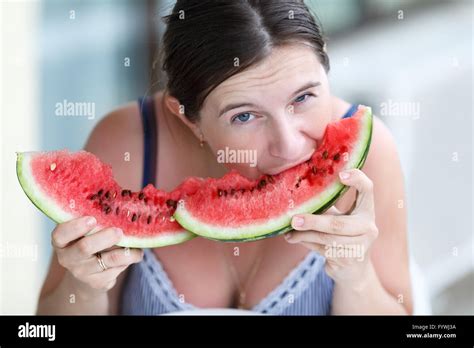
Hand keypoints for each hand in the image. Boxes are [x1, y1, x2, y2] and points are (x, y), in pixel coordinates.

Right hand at [51, 216, 143, 294]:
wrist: (87, 274)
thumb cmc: (88, 241)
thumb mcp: (84, 231)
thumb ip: (94, 219)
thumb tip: (120, 202)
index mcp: (61, 241)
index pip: (60, 234)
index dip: (75, 227)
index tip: (92, 219)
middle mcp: (68, 258)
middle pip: (85, 247)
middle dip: (105, 237)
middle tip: (119, 231)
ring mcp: (82, 272)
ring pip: (109, 260)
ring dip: (126, 251)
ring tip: (136, 244)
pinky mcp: (98, 283)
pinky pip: (117, 270)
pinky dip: (129, 260)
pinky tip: (134, 254)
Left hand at [285, 168, 378, 284]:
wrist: (353, 269)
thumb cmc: (342, 235)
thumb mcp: (338, 217)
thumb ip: (326, 206)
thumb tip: (297, 195)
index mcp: (367, 211)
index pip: (368, 190)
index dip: (358, 179)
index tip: (340, 174)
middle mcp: (368, 228)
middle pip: (337, 223)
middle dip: (313, 222)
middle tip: (294, 220)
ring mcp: (360, 246)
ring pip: (327, 239)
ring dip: (304, 235)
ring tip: (289, 231)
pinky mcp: (349, 260)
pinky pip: (323, 250)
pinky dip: (306, 243)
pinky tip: (293, 239)